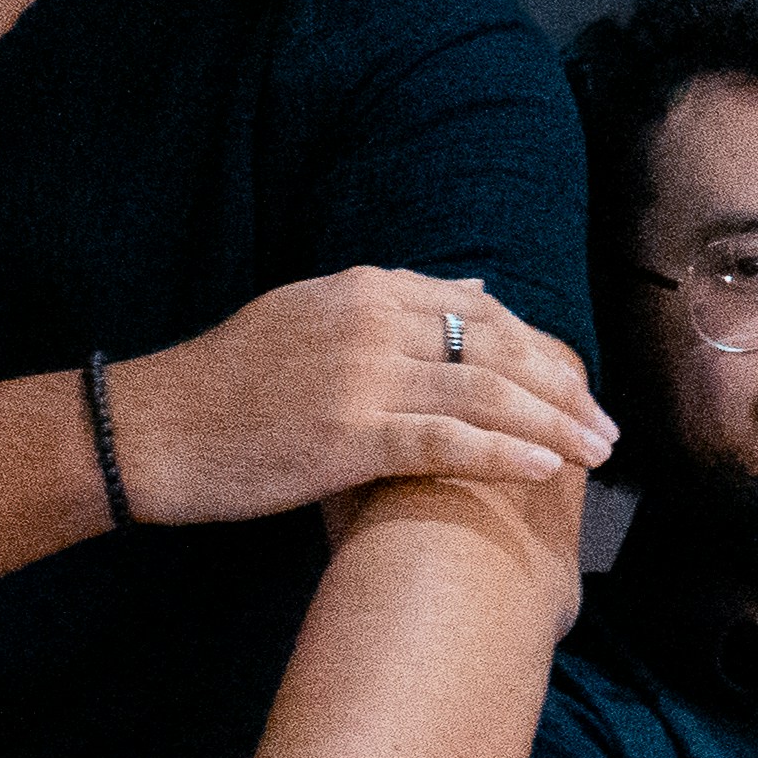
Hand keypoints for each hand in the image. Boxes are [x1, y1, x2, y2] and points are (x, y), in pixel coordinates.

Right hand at [109, 270, 615, 524]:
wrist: (151, 429)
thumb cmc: (229, 385)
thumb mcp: (310, 315)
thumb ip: (394, 302)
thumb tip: (477, 289)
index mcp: (365, 288)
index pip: (481, 310)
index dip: (539, 350)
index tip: (576, 385)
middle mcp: (370, 321)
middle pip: (497, 348)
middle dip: (562, 388)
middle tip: (606, 427)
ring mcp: (360, 376)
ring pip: (486, 393)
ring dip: (553, 423)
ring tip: (595, 452)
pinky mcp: (347, 434)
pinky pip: (447, 440)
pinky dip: (504, 453)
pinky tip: (544, 468)